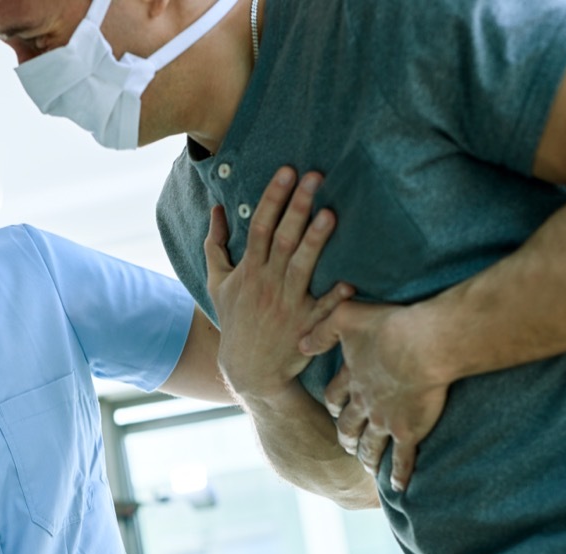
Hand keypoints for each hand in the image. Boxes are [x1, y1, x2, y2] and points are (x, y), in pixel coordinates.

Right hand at [205, 167, 350, 403]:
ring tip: (330, 213)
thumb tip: (215, 209)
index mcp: (249, 269)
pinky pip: (323, 310)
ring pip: (301, 267)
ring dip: (316, 241)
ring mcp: (288, 305)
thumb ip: (215, 245)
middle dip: (297, 206)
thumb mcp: (217, 283)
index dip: (273, 197)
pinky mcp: (306, 327)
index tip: (287, 171)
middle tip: (315, 176)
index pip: (259, 226)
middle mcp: (267, 283)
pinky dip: (335, 298)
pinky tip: (351, 281)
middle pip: (283, 239)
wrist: (248, 369)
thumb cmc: (235, 320)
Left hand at [301, 301, 448, 492]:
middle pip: (349, 426)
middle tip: (346, 443)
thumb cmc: (389, 326)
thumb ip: (322, 330)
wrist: (425, 344)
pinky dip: (399, 476)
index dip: (333, 404)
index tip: (334, 409)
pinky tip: (397, 489)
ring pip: (372, 445)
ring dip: (368, 457)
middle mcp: (364, 404)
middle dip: (346, 435)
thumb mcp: (346, 317)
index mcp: (352, 378)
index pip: (335, 396)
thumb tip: (300, 345)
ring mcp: (386, 421)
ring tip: (367, 465)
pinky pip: (402, 460)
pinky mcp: (408, 432)